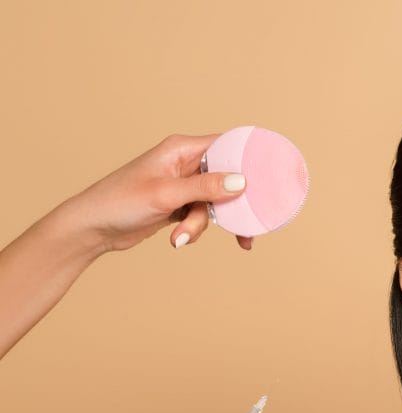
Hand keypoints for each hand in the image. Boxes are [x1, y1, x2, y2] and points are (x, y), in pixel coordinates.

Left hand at [59, 133, 253, 252]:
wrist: (93, 228)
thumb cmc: (120, 202)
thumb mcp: (167, 194)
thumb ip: (206, 188)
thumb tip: (242, 182)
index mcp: (182, 149)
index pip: (227, 145)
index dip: (249, 159)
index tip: (271, 176)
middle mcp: (185, 163)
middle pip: (227, 178)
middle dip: (231, 205)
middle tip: (248, 225)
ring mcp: (183, 184)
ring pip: (215, 203)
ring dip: (203, 224)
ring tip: (182, 238)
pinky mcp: (180, 204)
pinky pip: (203, 215)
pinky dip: (199, 229)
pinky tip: (185, 241)